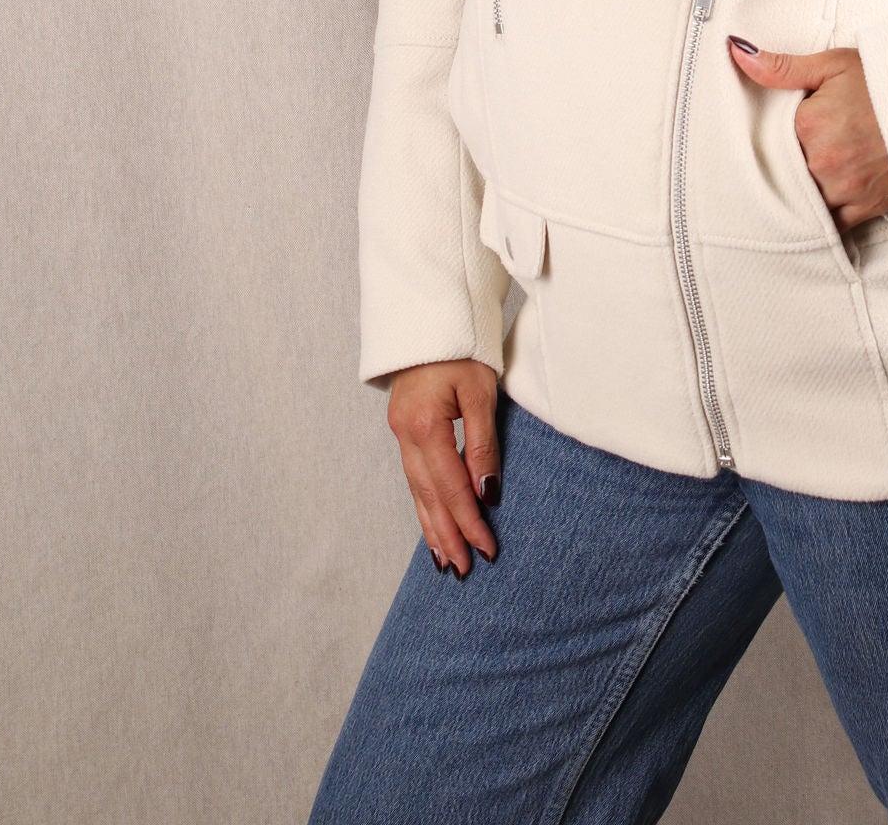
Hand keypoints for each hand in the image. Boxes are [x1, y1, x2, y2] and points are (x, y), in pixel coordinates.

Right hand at [386, 359, 501, 577]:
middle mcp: (406, 434)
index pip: (451, 486)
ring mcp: (400, 433)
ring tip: (445, 561)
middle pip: (429, 496)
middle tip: (464, 569)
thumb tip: (488, 491)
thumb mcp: (480, 392)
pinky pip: (413, 476)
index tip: (487, 548)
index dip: (469, 520)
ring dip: (432, 527)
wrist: (428, 318)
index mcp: (425, 425)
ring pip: (416, 491)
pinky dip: (423, 504)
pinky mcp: (403, 430)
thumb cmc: (461, 348)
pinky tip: (430, 524)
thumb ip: (482, 443)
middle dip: (448, 534)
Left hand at [726, 35, 887, 231]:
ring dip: (802, 187)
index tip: (787, 123)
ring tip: (815, 167)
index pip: (770, 133)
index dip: (776, 128)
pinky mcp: (863, 210)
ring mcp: (844, 190)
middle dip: (789, 157)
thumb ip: (783, 66)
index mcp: (811, 125)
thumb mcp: (834, 65)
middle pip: (784, 167)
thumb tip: (738, 53)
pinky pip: (828, 224)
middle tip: (804, 144)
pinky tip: (823, 199)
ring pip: (802, 198)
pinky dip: (823, 214)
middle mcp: (823, 163)